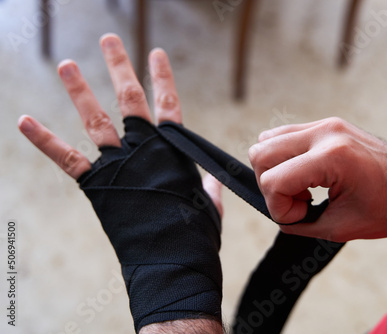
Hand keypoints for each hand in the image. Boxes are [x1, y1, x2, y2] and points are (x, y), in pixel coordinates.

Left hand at [18, 33, 221, 215]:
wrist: (175, 259)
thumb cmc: (196, 234)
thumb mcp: (210, 206)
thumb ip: (210, 188)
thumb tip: (215, 181)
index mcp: (173, 150)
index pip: (169, 105)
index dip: (162, 78)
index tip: (156, 54)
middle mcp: (144, 149)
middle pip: (131, 99)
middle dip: (120, 67)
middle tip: (109, 41)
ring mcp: (119, 163)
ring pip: (97, 119)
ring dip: (80, 90)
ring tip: (67, 65)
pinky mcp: (97, 184)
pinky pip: (68, 158)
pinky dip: (45, 140)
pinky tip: (26, 121)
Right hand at [249, 117, 386, 241]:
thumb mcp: (342, 227)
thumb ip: (301, 224)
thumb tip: (281, 217)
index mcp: (332, 157)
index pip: (273, 181)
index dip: (279, 208)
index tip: (302, 218)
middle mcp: (324, 133)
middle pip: (261, 154)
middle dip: (271, 187)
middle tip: (299, 203)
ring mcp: (325, 124)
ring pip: (267, 140)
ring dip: (275, 170)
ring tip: (303, 188)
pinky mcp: (327, 124)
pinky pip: (285, 135)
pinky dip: (285, 159)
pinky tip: (307, 176)